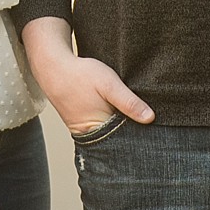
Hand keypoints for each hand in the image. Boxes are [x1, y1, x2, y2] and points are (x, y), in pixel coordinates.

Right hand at [23, 18, 154, 135]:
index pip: (126, 140)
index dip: (141, 134)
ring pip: (111, 134)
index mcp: (99, 130)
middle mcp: (91, 135)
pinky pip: (103, 128)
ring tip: (139, 119)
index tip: (157, 130)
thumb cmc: (81, 75)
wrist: (53, 68)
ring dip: (123, 127)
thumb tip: (150, 118)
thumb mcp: (109, 84)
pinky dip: (113, 122)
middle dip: (133, 133)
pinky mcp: (83, 124)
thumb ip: (129, 102)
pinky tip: (121, 114)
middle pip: (119, 140)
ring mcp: (85, 131)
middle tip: (152, 124)